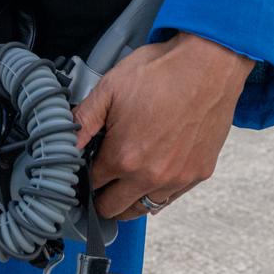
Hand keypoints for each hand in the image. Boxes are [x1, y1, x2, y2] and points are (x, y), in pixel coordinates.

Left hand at [71, 33, 254, 220]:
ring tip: (124, 179)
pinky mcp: (199, 173)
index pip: (92, 185)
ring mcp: (177, 178)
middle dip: (101, 196)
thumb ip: (83, 120)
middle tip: (101, 178)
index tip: (86, 168)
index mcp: (124, 157)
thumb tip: (64, 142)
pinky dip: (156, 193)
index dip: (84, 176)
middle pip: (113, 208)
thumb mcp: (110, 88)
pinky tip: (151, 176)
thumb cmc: (162, 72)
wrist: (209, 64)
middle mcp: (150, 175)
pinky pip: (170, 199)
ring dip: (129, 199)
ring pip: (142, 209)